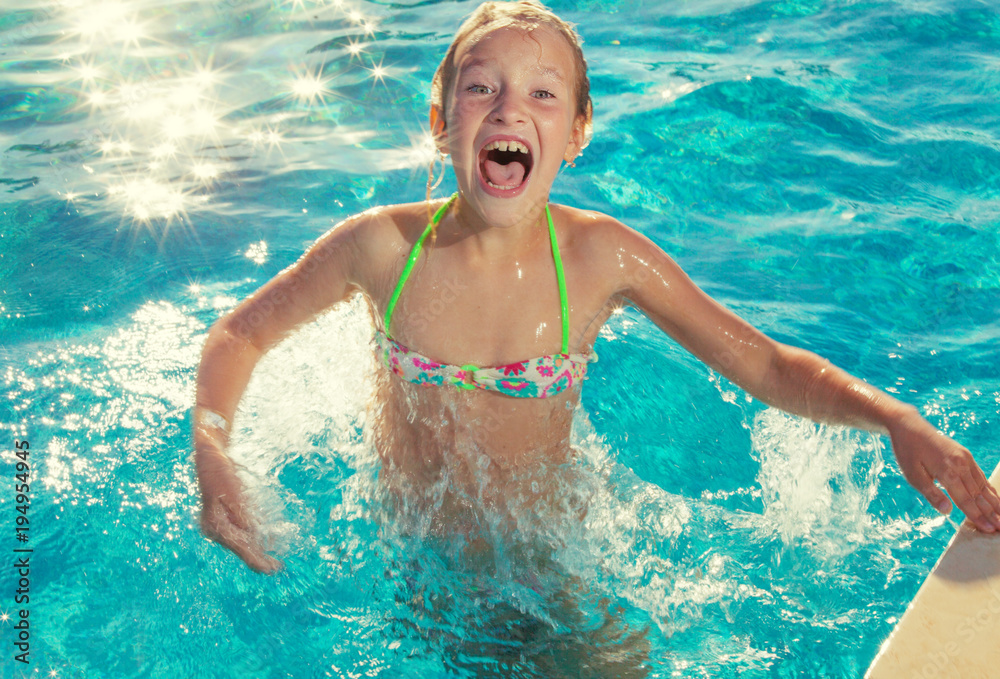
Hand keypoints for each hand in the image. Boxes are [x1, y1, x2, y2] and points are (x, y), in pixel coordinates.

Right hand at [198, 454, 283, 573]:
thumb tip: (255, 536)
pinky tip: (264, 543)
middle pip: (240, 547)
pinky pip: (240, 530)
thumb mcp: (233, 495)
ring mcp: (219, 522)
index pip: (239, 548)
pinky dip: (252, 537)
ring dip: (257, 549)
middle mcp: (215, 528)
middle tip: (277, 568)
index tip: (270, 568)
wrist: (210, 455)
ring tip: (272, 561)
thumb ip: (243, 516)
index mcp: (215, 525)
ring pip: (241, 540)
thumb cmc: (220, 473)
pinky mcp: (225, 515)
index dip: (256, 559)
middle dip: (258, 558)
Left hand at [889, 410, 999, 532]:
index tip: (988, 529)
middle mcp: (961, 465)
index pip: (966, 500)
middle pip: (978, 494)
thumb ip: (931, 494)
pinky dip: (988, 487)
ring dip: (994, 502)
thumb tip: (947, 512)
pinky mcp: (965, 454)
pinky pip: (979, 474)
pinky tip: (994, 497)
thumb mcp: (912, 475)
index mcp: (947, 472)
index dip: (977, 516)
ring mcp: (965, 458)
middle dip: (991, 513)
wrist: (909, 426)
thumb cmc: (907, 452)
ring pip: (982, 485)